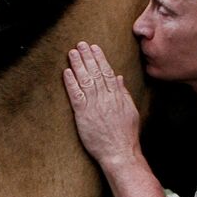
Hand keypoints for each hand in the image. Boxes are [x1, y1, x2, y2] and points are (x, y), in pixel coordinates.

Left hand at [64, 42, 139, 168]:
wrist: (120, 152)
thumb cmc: (126, 135)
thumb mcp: (130, 111)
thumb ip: (123, 93)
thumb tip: (119, 78)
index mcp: (117, 96)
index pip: (107, 72)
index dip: (100, 58)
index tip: (95, 47)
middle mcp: (105, 98)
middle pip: (95, 72)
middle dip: (87, 56)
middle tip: (81, 44)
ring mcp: (94, 105)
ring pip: (85, 80)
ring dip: (78, 65)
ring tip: (72, 53)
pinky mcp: (83, 115)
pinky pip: (76, 95)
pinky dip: (71, 82)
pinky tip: (67, 72)